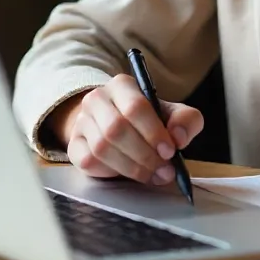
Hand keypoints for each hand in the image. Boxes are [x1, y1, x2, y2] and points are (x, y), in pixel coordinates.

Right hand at [52, 75, 203, 184]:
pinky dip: (111, 172)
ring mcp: (81, 122)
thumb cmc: (149, 120)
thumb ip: (186, 120)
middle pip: (116, 129)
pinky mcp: (74, 145)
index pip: (135, 106)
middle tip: (164, 171)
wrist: (118, 125)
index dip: (153, 132)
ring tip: (152, 175)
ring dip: (131, 167)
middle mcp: (97, 99)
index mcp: (122, 85)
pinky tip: (128, 173)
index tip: (169, 151)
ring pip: (102, 148)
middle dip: (144, 155)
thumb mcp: (172, 115)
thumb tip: (178, 137)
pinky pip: (89, 162)